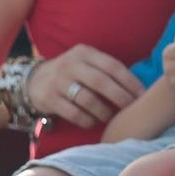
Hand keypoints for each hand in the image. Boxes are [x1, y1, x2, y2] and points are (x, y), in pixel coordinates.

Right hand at [27, 44, 144, 127]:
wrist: (33, 80)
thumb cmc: (73, 74)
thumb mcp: (87, 63)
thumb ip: (106, 70)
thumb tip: (138, 87)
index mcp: (85, 53)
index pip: (112, 66)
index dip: (129, 81)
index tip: (141, 94)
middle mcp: (71, 64)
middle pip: (101, 82)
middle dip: (120, 96)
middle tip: (130, 108)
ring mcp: (58, 81)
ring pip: (87, 99)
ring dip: (103, 111)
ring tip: (111, 117)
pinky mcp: (48, 99)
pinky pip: (73, 113)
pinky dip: (87, 120)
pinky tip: (94, 122)